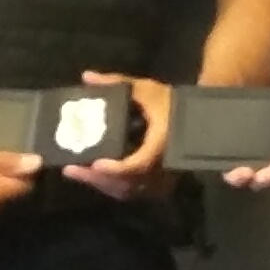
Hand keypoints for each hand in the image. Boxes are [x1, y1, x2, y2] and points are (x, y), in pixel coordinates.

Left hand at [61, 74, 172, 201]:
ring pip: (127, 191)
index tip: (94, 163)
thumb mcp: (145, 90)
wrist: (199, 119)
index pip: (138, 164)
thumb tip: (86, 76)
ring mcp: (161, 179)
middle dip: (96, 179)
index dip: (116, 168)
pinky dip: (112, 187)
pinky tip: (96, 178)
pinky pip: (133, 192)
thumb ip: (116, 83)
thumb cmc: (171, 103)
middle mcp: (161, 167)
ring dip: (101, 185)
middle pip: (125, 184)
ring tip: (76, 172)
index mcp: (161, 145)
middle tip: (70, 169)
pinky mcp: (159, 184)